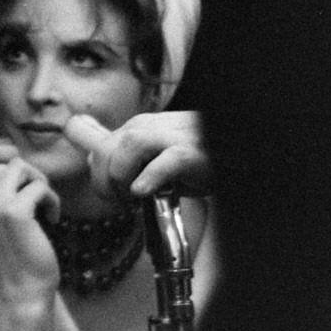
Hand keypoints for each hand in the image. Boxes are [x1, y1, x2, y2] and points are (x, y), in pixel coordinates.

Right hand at [0, 138, 59, 300]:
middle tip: (30, 176)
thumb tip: (14, 166)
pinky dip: (52, 200)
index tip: (16, 162)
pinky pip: (40, 186)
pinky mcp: (16, 213)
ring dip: (39, 181)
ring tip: (44, 202)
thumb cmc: (19, 255)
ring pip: (19, 166)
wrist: (25, 287)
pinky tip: (52, 218)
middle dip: (13, 156)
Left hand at [63, 112, 209, 198]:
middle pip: (104, 149)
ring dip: (122, 178)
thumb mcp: (155, 158)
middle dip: (104, 182)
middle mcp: (149, 127)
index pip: (97, 147)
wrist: (234, 153)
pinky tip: (144, 192)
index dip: (96, 174)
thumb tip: (96, 167)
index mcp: (137, 128)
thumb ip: (126, 161)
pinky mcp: (192, 152)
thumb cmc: (196, 159)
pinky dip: (150, 178)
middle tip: (123, 203)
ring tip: (135, 198)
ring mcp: (170, 136)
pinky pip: (165, 162)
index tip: (110, 195)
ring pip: (128, 148)